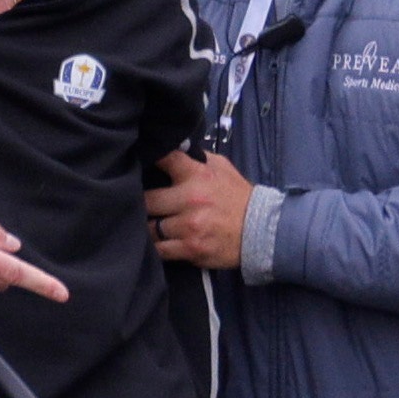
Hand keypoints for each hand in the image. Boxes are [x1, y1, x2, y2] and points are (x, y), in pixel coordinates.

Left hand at [146, 150, 251, 270]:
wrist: (260, 230)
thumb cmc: (237, 196)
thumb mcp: (221, 167)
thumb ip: (196, 158)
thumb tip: (173, 147)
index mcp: (197, 175)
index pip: (164, 159)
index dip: (148, 159)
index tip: (138, 163)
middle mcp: (191, 200)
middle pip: (147, 200)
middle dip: (142, 202)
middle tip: (139, 204)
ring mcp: (190, 227)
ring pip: (150, 228)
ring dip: (147, 227)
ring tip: (148, 224)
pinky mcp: (191, 249)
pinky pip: (160, 250)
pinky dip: (156, 246)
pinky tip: (157, 241)